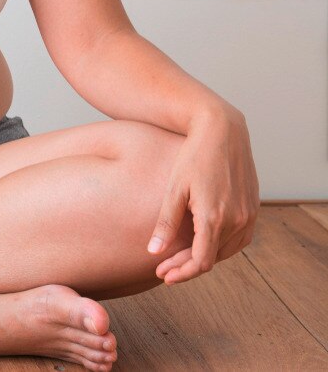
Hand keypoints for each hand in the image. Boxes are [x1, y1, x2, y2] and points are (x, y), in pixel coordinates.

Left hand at [147, 103, 259, 283]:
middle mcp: (237, 220)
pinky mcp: (254, 209)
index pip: (200, 262)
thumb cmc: (193, 158)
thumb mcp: (175, 190)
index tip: (162, 276)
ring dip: (203, 257)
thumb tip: (153, 253)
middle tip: (163, 270)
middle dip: (186, 267)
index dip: (181, 273)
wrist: (223, 132)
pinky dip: (220, 246)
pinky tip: (201, 244)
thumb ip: (165, 223)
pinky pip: (238, 239)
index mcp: (215, 217)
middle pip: (212, 259)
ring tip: (178, 258)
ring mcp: (249, 215)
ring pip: (226, 251)